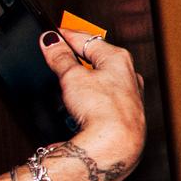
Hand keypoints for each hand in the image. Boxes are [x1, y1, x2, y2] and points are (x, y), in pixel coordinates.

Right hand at [40, 29, 145, 180]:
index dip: (67, 36)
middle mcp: (128, 75)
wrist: (116, 146)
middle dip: (76, 57)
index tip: (53, 34)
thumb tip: (51, 41)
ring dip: (83, 80)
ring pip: (101, 81)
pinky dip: (89, 99)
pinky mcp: (123, 116)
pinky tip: (80, 106)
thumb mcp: (72, 78)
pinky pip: (102, 100)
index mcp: (118, 58)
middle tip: (57, 54)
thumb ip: (60, 57)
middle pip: (96, 59)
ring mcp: (128, 97)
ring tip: (66, 84)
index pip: (88, 39)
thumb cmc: (104, 111)